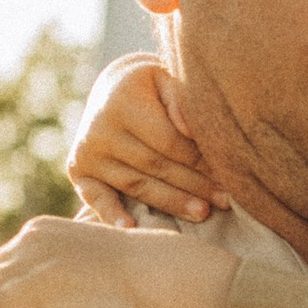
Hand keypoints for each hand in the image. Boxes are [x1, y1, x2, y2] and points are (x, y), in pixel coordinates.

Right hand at [68, 52, 223, 226]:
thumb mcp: (166, 80)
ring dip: (172, 203)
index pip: (168, 141)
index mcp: (122, 103)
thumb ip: (180, 101)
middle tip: (225, 201)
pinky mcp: (78, 170)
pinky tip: (131, 227)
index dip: (200, 161)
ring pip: (137, 186)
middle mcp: (99, 129)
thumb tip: (191, 130)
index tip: (229, 174)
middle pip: (155, 166)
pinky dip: (112, 214)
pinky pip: (96, 197)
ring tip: (203, 213)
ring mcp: (87, 152)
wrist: (114, 90)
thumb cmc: (153, 88)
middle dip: (193, 185)